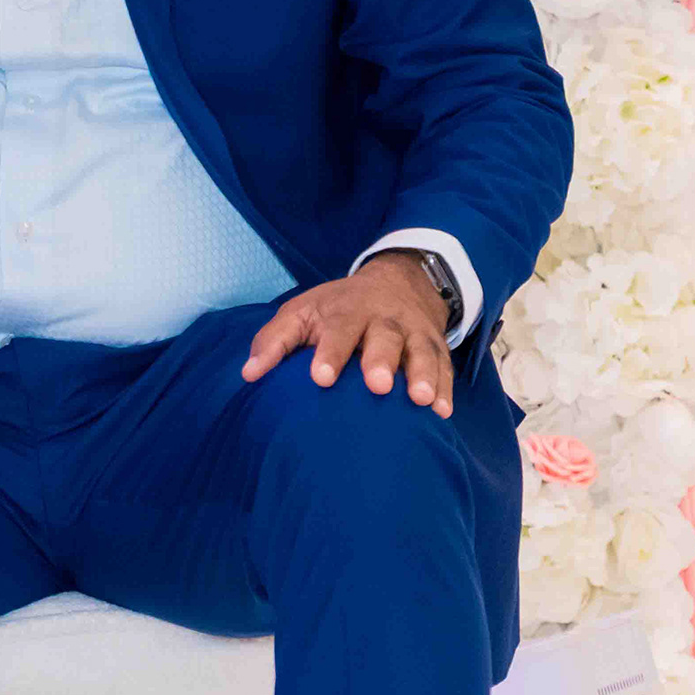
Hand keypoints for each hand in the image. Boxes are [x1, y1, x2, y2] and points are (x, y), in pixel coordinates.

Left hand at [240, 251, 455, 416]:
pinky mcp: (436, 348)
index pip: (338, 330)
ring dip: (423, 375)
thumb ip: (274, 341)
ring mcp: (414, 333)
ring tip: (422, 400)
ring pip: (421, 352)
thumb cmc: (338, 308)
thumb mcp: (303, 312)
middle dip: (381, 360)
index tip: (320, 378)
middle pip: (385, 338)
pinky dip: (446, 388)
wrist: (398, 282)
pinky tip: (443, 412)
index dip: (330, 353)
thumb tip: (248, 374)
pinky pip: (444, 367)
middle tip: (378, 385)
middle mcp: (384, 320)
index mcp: (347, 311)